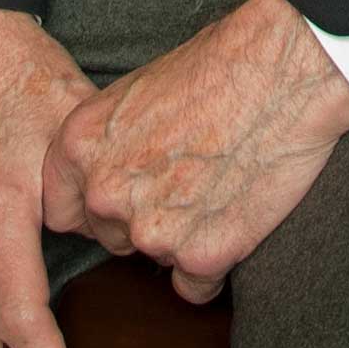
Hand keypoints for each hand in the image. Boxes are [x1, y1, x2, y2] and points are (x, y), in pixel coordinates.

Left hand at [41, 0, 348, 303]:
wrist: (286, 68)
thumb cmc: (222, 64)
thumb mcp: (140, 89)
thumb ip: (112, 142)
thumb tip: (110, 172)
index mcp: (80, 144)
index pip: (61, 210)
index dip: (95, 206)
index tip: (124, 197)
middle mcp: (106, 192)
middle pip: (110, 238)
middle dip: (144, 220)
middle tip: (188, 182)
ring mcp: (151, 229)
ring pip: (156, 258)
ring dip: (184, 238)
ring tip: (221, 187)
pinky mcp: (201, 255)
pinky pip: (196, 284)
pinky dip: (217, 262)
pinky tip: (238, 216)